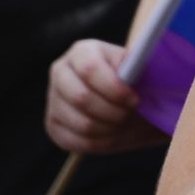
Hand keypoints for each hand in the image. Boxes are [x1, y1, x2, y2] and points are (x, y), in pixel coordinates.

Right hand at [43, 36, 164, 156]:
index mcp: (82, 51)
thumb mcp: (141, 69)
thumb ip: (138, 64)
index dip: (114, 88)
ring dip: (110, 129)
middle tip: (129, 114)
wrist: (129, 105)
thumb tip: (135, 61)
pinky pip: (76, 141)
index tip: (135, 100)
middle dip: (112, 112)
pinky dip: (100, 142)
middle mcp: (61, 71)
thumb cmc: (136, 83)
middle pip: (81, 97)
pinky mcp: (53, 125)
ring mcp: (53, 99)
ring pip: (81, 123)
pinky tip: (111, 133)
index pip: (90, 69)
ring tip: (122, 122)